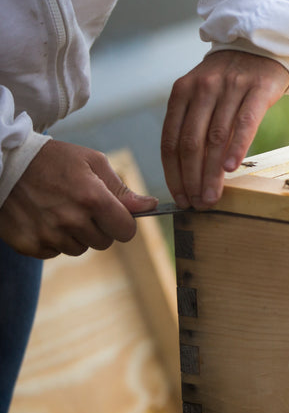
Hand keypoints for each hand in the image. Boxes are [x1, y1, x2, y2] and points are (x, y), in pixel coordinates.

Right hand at [0, 141, 156, 257]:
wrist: (5, 164)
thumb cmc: (54, 160)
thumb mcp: (92, 163)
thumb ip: (122, 189)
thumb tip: (150, 207)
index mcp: (92, 198)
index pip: (126, 231)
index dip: (123, 223)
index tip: (114, 214)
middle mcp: (71, 220)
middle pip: (104, 242)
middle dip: (99, 227)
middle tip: (81, 206)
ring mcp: (48, 235)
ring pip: (80, 249)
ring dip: (76, 235)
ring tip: (60, 210)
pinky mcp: (29, 245)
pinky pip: (54, 252)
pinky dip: (53, 240)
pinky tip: (43, 218)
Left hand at [161, 50, 288, 209]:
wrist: (263, 45)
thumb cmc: (231, 79)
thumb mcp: (203, 94)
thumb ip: (193, 124)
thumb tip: (189, 174)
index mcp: (182, 92)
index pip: (170, 140)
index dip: (173, 173)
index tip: (179, 197)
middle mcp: (203, 88)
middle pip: (191, 142)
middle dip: (191, 178)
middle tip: (196, 204)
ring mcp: (230, 86)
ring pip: (216, 138)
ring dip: (212, 172)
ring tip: (212, 196)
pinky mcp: (258, 88)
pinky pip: (245, 123)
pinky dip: (236, 147)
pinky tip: (230, 169)